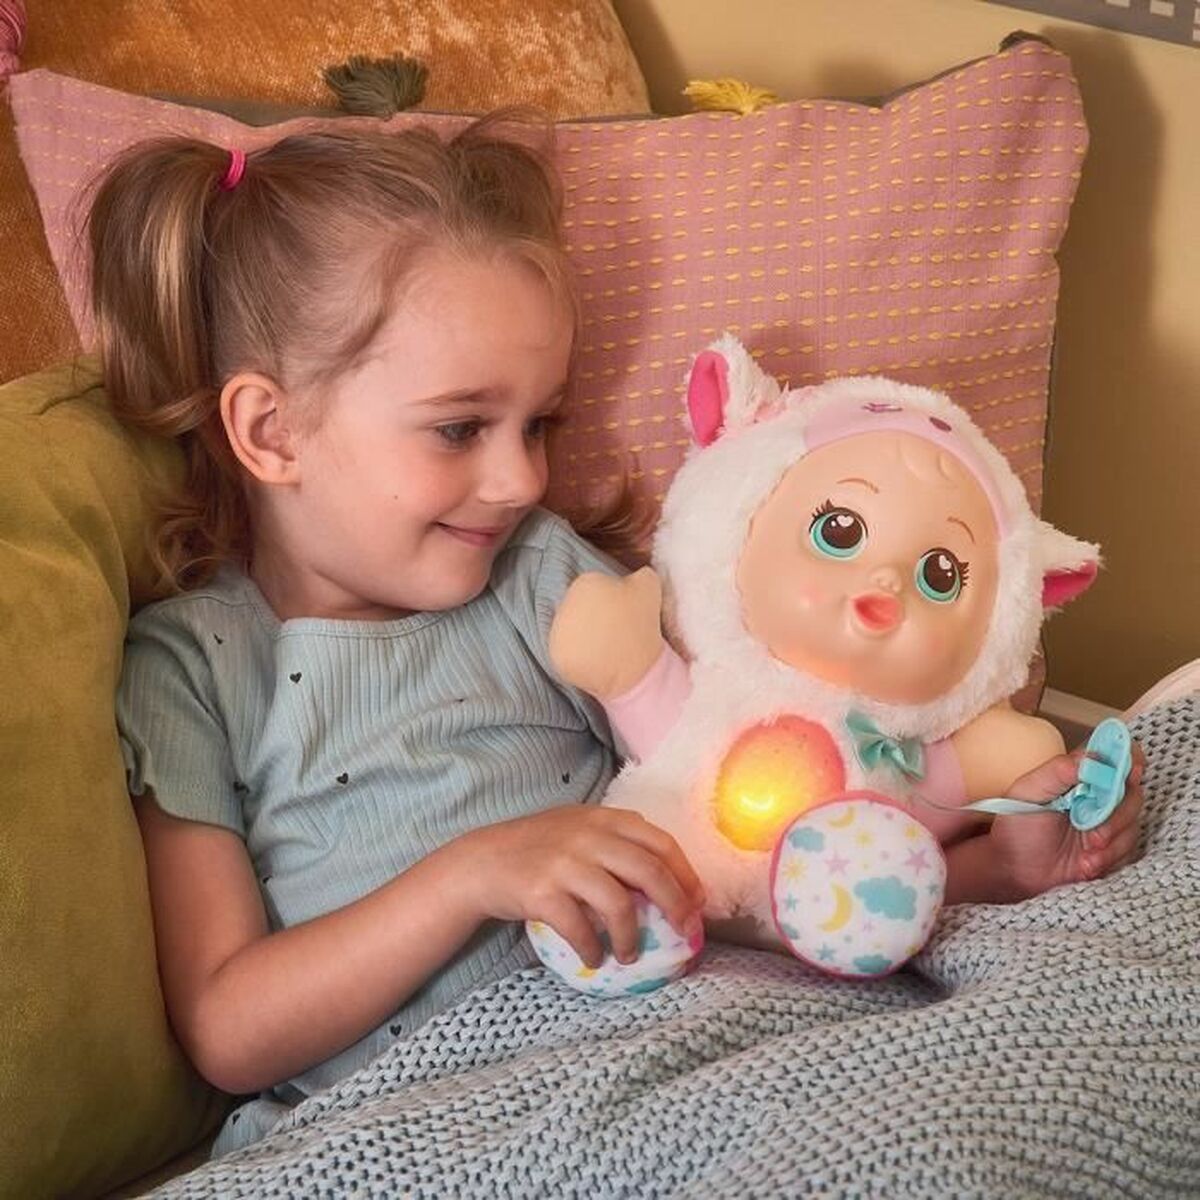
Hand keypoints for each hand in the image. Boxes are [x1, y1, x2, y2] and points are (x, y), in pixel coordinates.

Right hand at [460, 806, 705, 967]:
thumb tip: (669, 879)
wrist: (483, 861)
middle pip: (649, 871)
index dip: (686, 874)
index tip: (698, 901)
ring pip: (618, 904)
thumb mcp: (580, 828)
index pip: (660, 841)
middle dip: (675, 906)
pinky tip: (592, 959)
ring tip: (629, 956)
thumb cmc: (539, 848)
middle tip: (685, 932)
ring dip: (630, 937)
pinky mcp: (542, 893)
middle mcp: (588, 836)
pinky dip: (591, 948)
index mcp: (603, 818)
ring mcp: (564, 863)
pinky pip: (580, 927)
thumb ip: (617, 840)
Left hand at [549, 568, 665, 698]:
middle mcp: (565, 602)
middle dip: (594, 616)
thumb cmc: (641, 623)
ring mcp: (557, 630)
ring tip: (606, 646)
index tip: (622, 613)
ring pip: (572, 629)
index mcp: (585, 581)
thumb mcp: (650, 585)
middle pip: (580, 606)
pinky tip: (596, 660)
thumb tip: (635, 576)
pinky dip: (579, 656)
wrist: (633, 666)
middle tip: (614, 631)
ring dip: (585, 636)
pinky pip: (567, 651)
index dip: (611, 600)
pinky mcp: (555, 654)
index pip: (596, 587)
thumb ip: (641, 573)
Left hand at [987, 739, 1145, 899]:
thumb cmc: (1017, 824)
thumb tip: (1092, 757)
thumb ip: (1058, 771)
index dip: (1130, 759)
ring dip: (1114, 840)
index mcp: (1078, 774)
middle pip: (1132, 792)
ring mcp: (1106, 821)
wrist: (1014, 868)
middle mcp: (1097, 794)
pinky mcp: (1111, 847)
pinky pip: (1128, 849)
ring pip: (1133, 822)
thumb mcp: (1029, 792)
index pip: (1115, 755)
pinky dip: (1111, 858)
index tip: (1131, 773)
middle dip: (1118, 815)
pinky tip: (1087, 864)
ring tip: (1087, 852)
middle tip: (1094, 834)